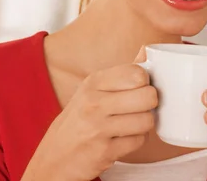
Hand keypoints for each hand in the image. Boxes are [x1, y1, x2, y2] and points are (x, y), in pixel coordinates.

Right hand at [23, 51, 156, 180]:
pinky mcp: (104, 151)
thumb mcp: (94, 89)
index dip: (145, 82)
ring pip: (146, 120)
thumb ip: (123, 72)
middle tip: (138, 108)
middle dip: (149, 104)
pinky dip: (135, 141)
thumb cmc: (80, 118)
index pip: (137, 73)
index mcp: (93, 82)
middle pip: (148, 96)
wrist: (56, 154)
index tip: (137, 89)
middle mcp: (93, 102)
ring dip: (143, 125)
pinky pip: (138, 142)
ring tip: (129, 124)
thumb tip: (147, 52)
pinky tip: (122, 138)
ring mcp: (98, 127)